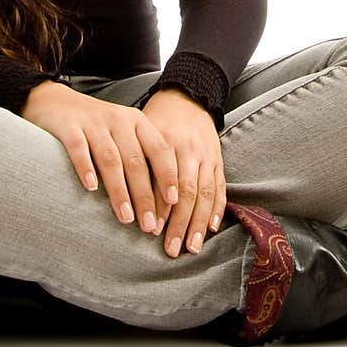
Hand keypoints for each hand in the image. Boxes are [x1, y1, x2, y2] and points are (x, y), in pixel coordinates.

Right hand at [21, 81, 178, 233]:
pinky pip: (79, 148)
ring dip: (119, 190)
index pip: (159, 149)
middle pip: (136, 160)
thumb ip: (140, 158)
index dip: (168, 175)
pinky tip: (91, 188)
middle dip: (144, 194)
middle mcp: (118, 120)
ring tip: (125, 217)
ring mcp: (93, 123)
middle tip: (149, 225)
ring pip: (110, 158)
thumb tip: (161, 202)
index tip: (174, 202)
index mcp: (137, 122)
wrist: (53, 100)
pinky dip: (86, 167)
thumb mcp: (123, 134)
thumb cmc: (96, 127)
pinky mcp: (68, 126)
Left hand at [140, 89, 225, 258]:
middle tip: (171, 249)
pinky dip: (217, 208)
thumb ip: (138, 160)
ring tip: (192, 247)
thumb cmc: (157, 120)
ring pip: (205, 193)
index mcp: (166, 141)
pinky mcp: (218, 159)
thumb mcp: (142, 132)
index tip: (152, 230)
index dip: (159, 206)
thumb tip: (127, 198)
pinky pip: (220, 186)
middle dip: (180, 223)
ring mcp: (207, 154)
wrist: (186, 97)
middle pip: (187, 191)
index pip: (163, 179)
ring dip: (199, 223)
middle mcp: (189, 149)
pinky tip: (210, 227)